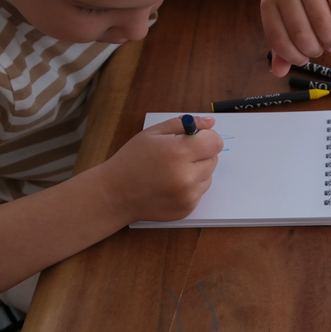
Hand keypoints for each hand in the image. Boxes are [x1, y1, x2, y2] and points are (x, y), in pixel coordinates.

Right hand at [100, 116, 222, 222]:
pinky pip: (200, 192)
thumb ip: (184, 124)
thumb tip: (210, 123)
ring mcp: (188, 196)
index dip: (207, 138)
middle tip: (179, 155)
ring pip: (208, 176)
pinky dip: (191, 187)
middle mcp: (187, 176)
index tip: (196, 138)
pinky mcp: (187, 209)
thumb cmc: (132, 159)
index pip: (215, 142)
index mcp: (178, 152)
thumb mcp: (153, 133)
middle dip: (201, 154)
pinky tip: (170, 185)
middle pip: (213, 159)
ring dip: (197, 171)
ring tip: (172, 171)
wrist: (115, 194)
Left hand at [261, 0, 330, 76]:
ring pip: (322, 22)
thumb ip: (282, 46)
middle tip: (321, 51)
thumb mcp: (285, 18)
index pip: (279, 39)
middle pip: (301, 32)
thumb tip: (279, 73)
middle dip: (314, 49)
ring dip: (330, 40)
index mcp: (269, 3)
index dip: (293, 56)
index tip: (304, 60)